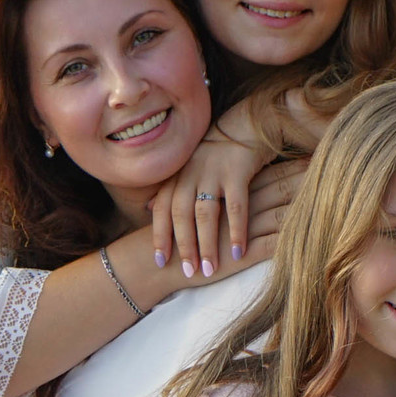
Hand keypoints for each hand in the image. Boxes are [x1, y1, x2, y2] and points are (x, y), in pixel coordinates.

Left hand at [150, 128, 278, 279]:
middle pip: (181, 215)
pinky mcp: (238, 171)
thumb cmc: (218, 152)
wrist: (246, 122)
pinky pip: (236, 206)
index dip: (160, 235)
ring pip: (205, 214)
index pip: (163, 208)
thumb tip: (149, 209)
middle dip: (183, 246)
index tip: (160, 262)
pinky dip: (236, 230)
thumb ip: (170, 188)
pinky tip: (238, 251)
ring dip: (206, 244)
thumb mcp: (188, 166)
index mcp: (179, 174)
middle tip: (188, 273)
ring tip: (209, 270)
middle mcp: (191, 173)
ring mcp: (214, 171)